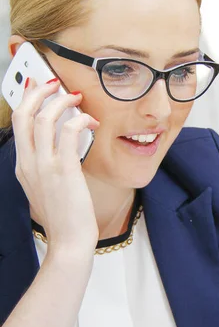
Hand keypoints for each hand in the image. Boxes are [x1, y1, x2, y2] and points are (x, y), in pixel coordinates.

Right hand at [12, 78, 99, 252]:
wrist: (69, 242)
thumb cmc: (63, 219)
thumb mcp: (46, 190)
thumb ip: (47, 169)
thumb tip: (62, 149)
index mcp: (23, 167)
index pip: (18, 124)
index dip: (27, 100)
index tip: (38, 87)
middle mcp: (29, 163)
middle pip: (24, 114)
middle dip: (38, 91)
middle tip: (55, 84)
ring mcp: (44, 166)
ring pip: (44, 118)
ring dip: (61, 101)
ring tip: (76, 98)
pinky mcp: (64, 169)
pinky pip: (68, 132)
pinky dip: (79, 119)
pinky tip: (90, 122)